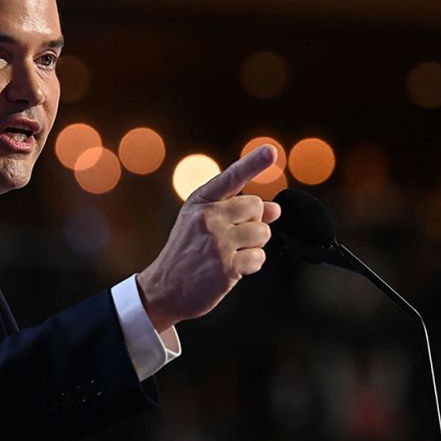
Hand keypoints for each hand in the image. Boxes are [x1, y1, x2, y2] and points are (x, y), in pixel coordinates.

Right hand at [136, 146, 282, 331]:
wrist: (164, 289)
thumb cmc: (187, 252)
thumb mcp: (202, 223)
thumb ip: (237, 211)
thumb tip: (275, 208)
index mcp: (200, 202)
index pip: (232, 177)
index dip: (254, 163)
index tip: (271, 151)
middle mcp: (208, 218)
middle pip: (256, 206)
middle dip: (253, 222)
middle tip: (232, 237)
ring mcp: (218, 242)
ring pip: (263, 232)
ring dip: (254, 245)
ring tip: (231, 253)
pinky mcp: (227, 267)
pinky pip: (259, 258)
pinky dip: (251, 265)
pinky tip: (232, 269)